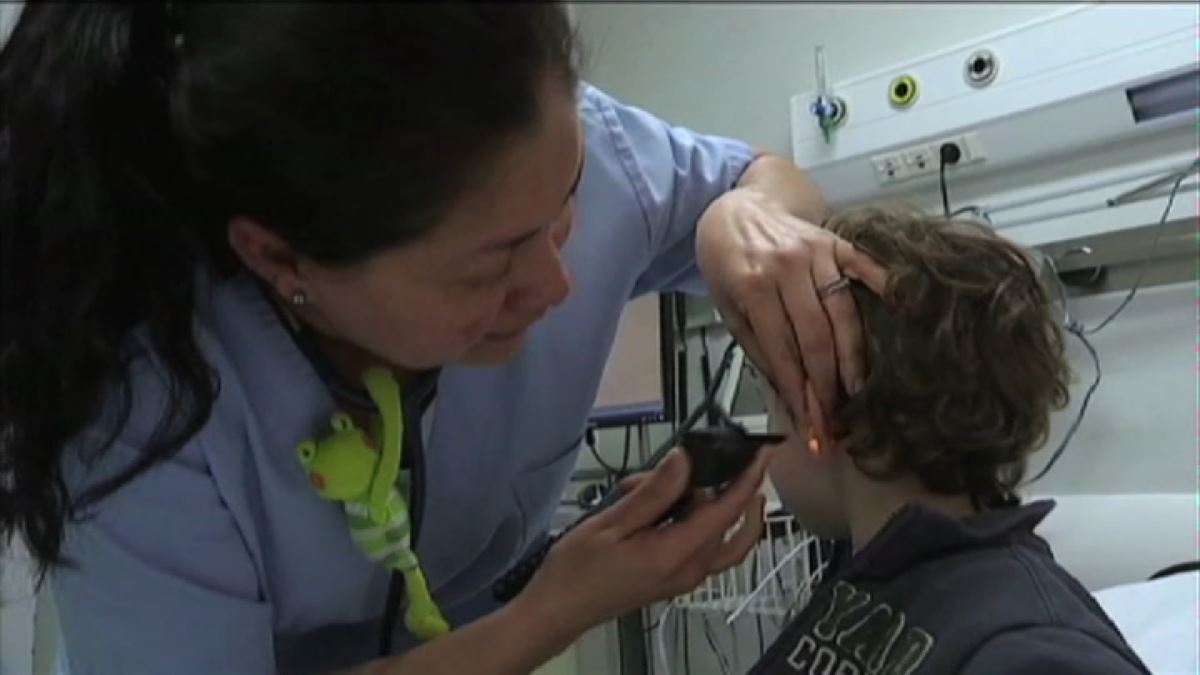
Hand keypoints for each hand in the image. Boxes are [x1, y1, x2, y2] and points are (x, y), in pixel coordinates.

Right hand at [517, 449, 769, 632]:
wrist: (558, 610)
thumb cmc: (577, 569)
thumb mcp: (610, 523)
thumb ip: (653, 493)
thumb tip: (686, 459)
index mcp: (677, 554)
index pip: (727, 511)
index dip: (748, 479)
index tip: (764, 452)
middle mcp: (691, 569)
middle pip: (728, 521)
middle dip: (704, 486)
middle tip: (666, 469)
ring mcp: (686, 576)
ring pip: (719, 534)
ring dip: (694, 503)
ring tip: (642, 488)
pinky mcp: (676, 577)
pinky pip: (701, 542)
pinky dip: (687, 518)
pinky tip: (647, 505)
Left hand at [696, 188, 886, 423]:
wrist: (736, 209)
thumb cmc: (727, 262)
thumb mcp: (727, 307)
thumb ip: (759, 347)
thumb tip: (789, 392)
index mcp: (753, 286)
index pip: (783, 352)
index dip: (799, 393)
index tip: (811, 424)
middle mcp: (787, 268)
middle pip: (818, 338)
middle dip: (828, 386)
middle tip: (836, 419)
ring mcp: (816, 252)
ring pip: (844, 313)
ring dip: (853, 358)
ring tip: (857, 392)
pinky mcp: (836, 242)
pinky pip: (865, 267)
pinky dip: (883, 288)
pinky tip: (898, 314)